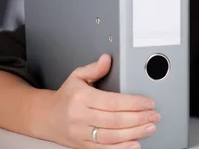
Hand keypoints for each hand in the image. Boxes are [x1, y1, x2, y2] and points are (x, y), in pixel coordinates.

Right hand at [38, 54, 159, 148]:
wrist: (44, 117)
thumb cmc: (65, 96)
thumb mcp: (77, 77)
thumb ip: (94, 68)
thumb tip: (107, 59)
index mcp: (81, 98)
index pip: (112, 102)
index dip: (133, 103)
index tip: (148, 102)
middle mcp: (80, 117)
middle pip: (114, 120)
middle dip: (138, 118)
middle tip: (154, 115)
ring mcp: (80, 133)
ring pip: (111, 137)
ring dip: (134, 133)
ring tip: (149, 128)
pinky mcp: (82, 146)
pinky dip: (120, 148)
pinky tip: (134, 144)